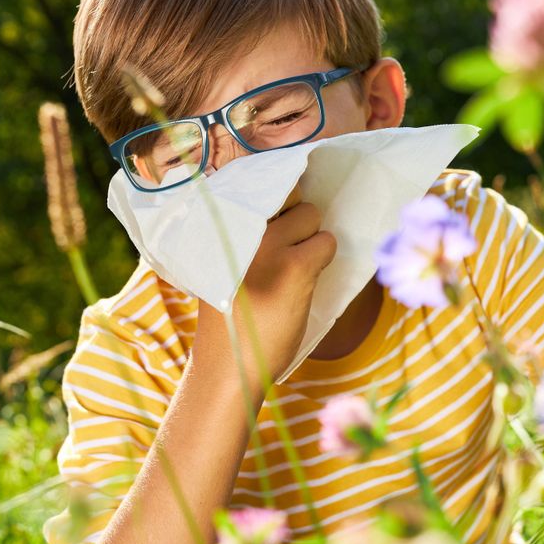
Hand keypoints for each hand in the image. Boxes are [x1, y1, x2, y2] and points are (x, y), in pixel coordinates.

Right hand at [195, 186, 336, 392]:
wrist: (227, 366)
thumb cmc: (227, 320)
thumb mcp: (220, 266)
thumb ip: (241, 235)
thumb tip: (282, 206)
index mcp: (216, 225)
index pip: (252, 177)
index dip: (275, 185)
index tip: (282, 196)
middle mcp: (240, 225)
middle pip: (287, 192)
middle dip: (293, 215)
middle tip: (287, 245)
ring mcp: (269, 243)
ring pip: (311, 214)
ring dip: (310, 238)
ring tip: (292, 268)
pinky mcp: (296, 265)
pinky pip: (327, 242)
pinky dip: (323, 259)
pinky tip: (304, 281)